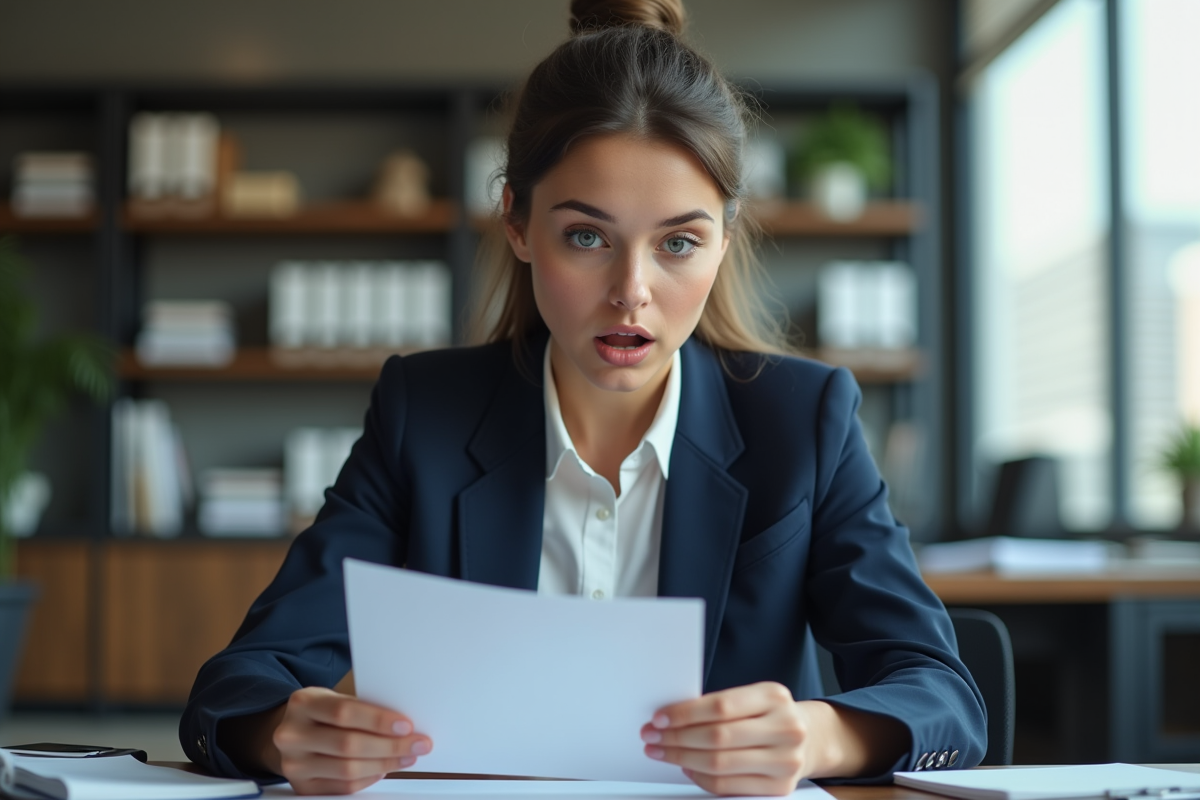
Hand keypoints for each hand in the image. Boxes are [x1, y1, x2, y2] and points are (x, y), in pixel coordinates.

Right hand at [268, 687, 432, 794]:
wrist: (291, 733)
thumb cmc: (321, 714)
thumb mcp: (333, 699)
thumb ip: (361, 708)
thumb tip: (404, 724)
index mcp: (303, 703)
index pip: (345, 712)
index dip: (378, 721)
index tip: (406, 725)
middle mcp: (292, 734)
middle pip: (348, 744)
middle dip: (390, 746)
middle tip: (417, 744)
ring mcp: (293, 764)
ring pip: (348, 769)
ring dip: (385, 764)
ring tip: (406, 757)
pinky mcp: (301, 786)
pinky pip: (343, 787)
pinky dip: (369, 778)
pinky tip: (383, 768)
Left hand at [640, 682, 825, 795]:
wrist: (808, 739)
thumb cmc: (769, 715)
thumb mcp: (753, 698)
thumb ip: (720, 705)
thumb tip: (669, 717)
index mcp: (774, 696)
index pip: (720, 706)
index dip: (684, 714)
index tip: (659, 718)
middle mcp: (785, 728)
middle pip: (717, 737)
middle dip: (676, 737)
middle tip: (652, 736)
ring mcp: (785, 760)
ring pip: (719, 764)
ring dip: (682, 758)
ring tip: (662, 751)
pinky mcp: (780, 787)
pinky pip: (727, 786)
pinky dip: (700, 777)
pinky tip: (687, 767)